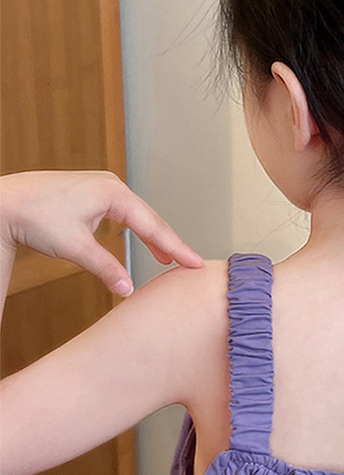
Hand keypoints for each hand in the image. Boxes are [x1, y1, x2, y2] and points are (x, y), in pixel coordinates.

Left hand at [0, 170, 202, 296]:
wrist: (4, 203)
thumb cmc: (33, 216)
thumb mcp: (74, 247)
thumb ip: (105, 268)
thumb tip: (128, 288)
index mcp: (114, 194)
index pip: (154, 225)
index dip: (176, 246)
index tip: (194, 261)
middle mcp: (111, 186)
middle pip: (150, 219)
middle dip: (169, 242)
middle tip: (189, 262)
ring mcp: (102, 188)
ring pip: (137, 215)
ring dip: (151, 236)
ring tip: (167, 257)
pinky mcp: (91, 193)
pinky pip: (123, 213)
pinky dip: (135, 228)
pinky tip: (139, 239)